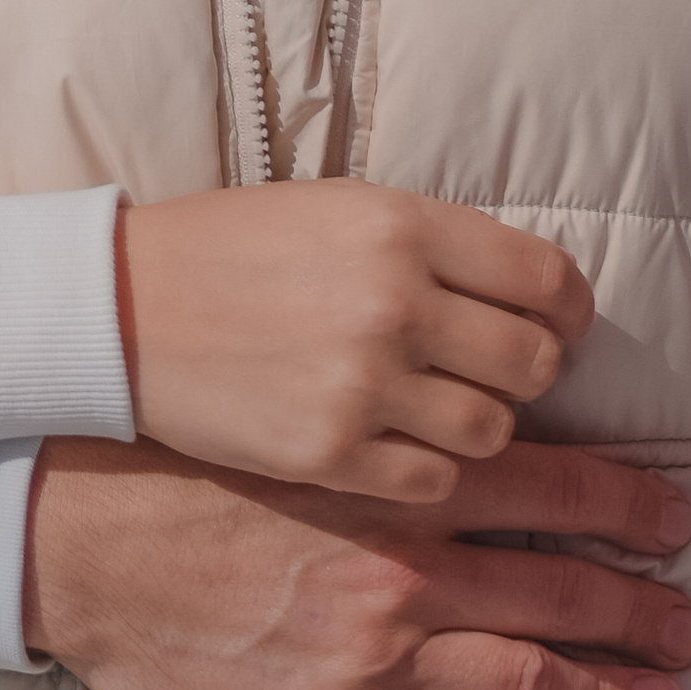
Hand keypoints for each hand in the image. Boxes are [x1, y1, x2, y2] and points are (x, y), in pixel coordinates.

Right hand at [22, 433, 690, 689]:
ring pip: (525, 680)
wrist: (77, 534)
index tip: (676, 514)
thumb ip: (390, 422)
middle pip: (556, 591)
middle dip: (636, 606)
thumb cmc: (183, 459)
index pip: (549, 491)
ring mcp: (371, 659)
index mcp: (399, 484)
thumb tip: (472, 408)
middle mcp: (402, 571)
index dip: (625, 505)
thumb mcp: (302, 415)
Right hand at [117, 183, 587, 503]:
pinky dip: (427, 469)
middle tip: (491, 372)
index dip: (564, 311)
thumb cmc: (234, 248)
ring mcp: (364, 383)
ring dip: (478, 424)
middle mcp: (395, 302)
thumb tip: (525, 291)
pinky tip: (394, 445)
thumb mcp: (339, 208)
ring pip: (493, 431)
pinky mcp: (332, 453)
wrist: (126, 309)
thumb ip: (432, 244)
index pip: (547, 279)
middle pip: (534, 363)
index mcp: (403, 225)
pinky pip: (434, 481)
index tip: (554, 324)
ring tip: (436, 408)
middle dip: (526, 371)